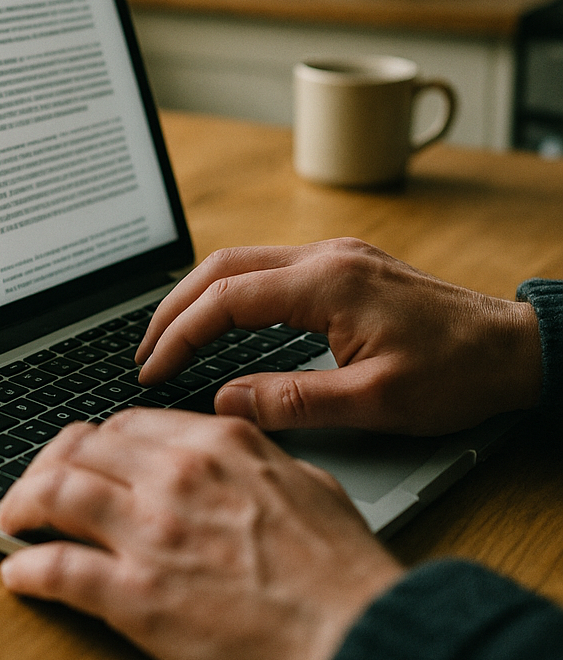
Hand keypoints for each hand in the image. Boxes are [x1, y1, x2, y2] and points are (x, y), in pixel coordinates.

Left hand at [0, 409, 402, 659]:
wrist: (358, 634)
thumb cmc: (342, 570)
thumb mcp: (305, 483)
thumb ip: (256, 458)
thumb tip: (234, 454)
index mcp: (217, 442)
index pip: (127, 424)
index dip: (95, 441)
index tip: (85, 457)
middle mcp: (175, 474)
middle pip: (82, 448)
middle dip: (48, 462)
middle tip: (35, 483)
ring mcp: (152, 531)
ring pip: (57, 493)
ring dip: (23, 501)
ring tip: (12, 516)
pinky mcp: (137, 594)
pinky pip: (60, 569)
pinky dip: (29, 567)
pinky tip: (19, 572)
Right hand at [135, 239, 541, 435]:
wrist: (514, 348)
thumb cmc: (455, 374)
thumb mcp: (374, 402)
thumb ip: (292, 400)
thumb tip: (226, 403)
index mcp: (325, 283)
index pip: (226, 298)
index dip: (180, 333)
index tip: (154, 367)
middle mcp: (323, 257)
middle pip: (221, 266)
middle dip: (174, 307)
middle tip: (145, 350)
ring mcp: (332, 256)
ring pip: (240, 261)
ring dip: (199, 296)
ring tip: (170, 337)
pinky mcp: (340, 266)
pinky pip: (266, 268)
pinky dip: (229, 292)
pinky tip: (220, 320)